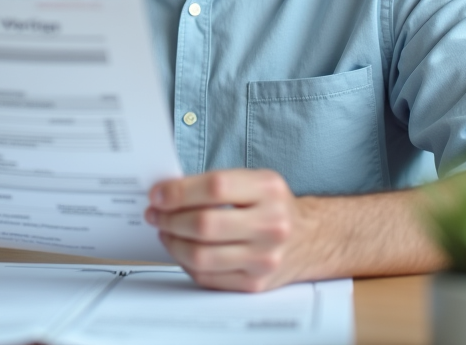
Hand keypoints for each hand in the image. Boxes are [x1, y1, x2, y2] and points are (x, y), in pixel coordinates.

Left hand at [145, 168, 315, 291]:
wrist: (310, 239)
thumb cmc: (272, 207)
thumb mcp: (255, 181)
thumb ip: (215, 183)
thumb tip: (166, 193)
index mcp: (269, 190)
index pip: (215, 187)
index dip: (179, 191)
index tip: (158, 194)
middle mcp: (271, 225)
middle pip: (204, 224)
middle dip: (169, 219)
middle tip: (155, 213)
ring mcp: (264, 258)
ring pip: (201, 256)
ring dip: (172, 242)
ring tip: (165, 231)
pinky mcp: (255, 284)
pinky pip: (207, 277)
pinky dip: (185, 263)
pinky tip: (182, 249)